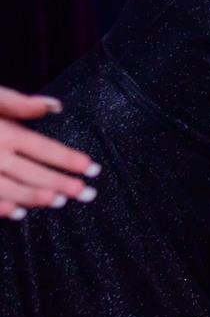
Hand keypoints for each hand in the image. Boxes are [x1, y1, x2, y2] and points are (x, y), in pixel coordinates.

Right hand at [0, 86, 98, 219]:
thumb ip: (19, 103)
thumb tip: (56, 106)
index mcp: (4, 131)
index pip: (45, 149)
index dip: (71, 160)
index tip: (94, 169)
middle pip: (34, 173)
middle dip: (63, 184)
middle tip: (89, 193)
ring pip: (11, 190)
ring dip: (36, 198)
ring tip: (60, 202)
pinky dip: (1, 208)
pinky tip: (18, 214)